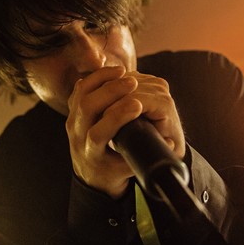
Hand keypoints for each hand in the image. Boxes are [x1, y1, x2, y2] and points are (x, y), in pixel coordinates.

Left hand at [66, 66, 184, 198]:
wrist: (91, 174)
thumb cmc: (114, 173)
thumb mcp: (128, 171)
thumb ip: (146, 157)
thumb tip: (170, 143)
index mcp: (90, 155)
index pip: (98, 134)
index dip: (117, 117)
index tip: (137, 105)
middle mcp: (77, 136)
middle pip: (87, 107)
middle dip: (111, 92)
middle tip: (132, 83)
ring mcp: (72, 122)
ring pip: (82, 94)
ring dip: (102, 79)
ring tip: (124, 72)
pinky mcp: (73, 111)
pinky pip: (81, 88)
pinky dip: (96, 77)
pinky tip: (113, 71)